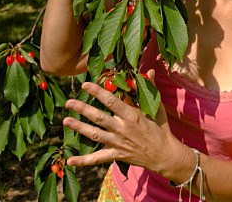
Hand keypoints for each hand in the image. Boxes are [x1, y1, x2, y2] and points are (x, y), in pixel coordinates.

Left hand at [62, 75, 177, 172]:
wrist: (165, 154)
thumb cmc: (161, 128)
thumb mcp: (157, 107)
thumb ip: (150, 88)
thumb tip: (150, 71)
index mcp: (131, 115)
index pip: (111, 101)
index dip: (97, 92)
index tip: (85, 84)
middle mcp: (122, 129)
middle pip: (98, 117)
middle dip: (82, 109)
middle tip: (68, 102)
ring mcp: (118, 143)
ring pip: (94, 135)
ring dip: (79, 127)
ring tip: (65, 120)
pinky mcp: (116, 155)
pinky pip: (97, 158)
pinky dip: (84, 161)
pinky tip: (70, 160)